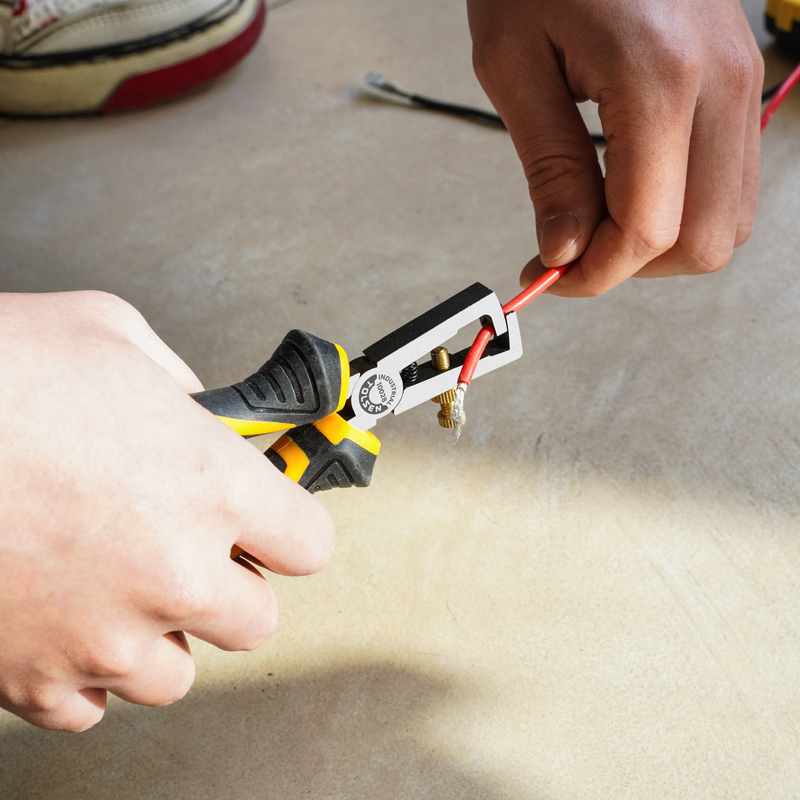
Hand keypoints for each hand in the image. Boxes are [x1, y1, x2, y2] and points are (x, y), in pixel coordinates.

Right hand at [0, 292, 333, 731]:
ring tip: (119, 586)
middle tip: (190, 550)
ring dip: (161, 633)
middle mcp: (173, 572)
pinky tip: (66, 620)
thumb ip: (181, 387)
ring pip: (178, 672)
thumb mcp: (112, 335)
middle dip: (229, 585)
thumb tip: (200, 414)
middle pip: (255, 619)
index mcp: (213, 484)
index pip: (309, 542)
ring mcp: (103, 636)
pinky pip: (92, 707)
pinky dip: (88, 672)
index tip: (271, 523)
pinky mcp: (32, 679)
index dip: (290, 528)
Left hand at [467, 0, 763, 295]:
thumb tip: (566, 248)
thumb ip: (549, 169)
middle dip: (632, 266)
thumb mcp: (514, 67)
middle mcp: (719, 82)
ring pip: (729, 221)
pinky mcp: (735, 79)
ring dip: (660, 243)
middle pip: (705, 241)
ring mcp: (739, 79)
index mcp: (660, 77)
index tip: (551, 276)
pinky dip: (682, 209)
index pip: (647, 229)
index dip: (595, 274)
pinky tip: (628, 194)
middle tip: (572, 251)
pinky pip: (729, 182)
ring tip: (595, 221)